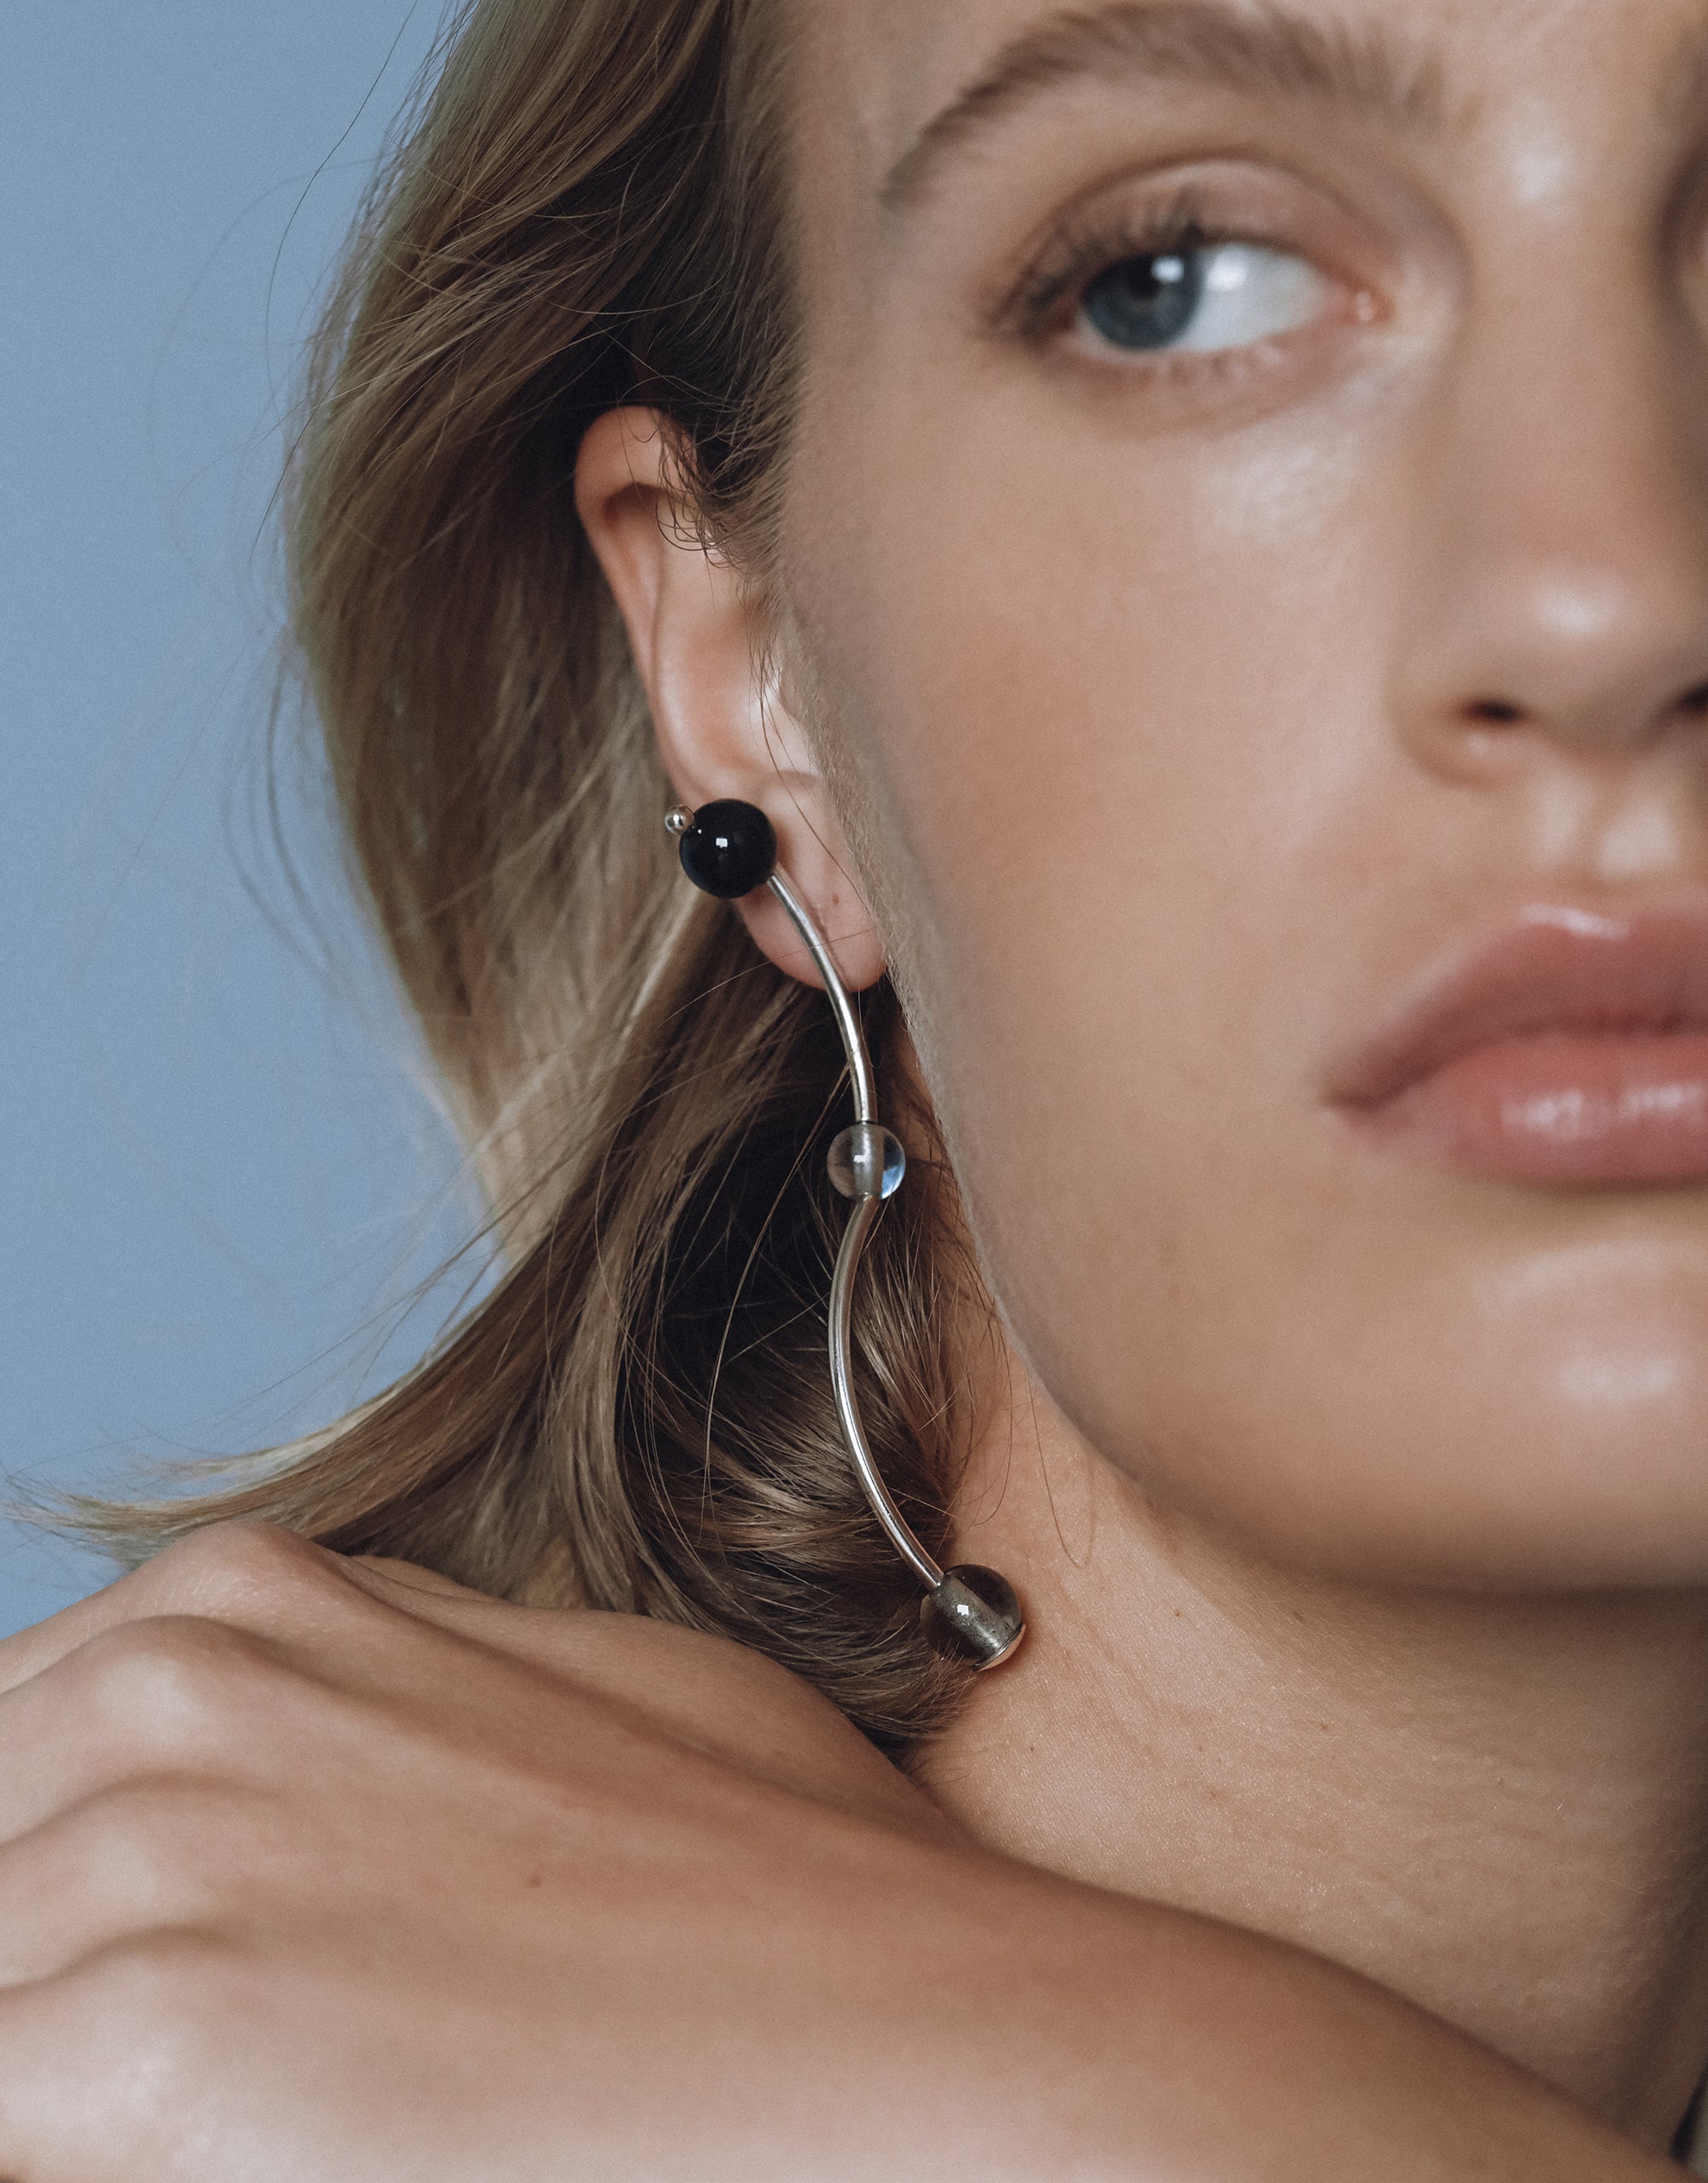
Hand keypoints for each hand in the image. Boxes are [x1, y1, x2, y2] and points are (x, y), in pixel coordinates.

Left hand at [0, 1524, 1672, 2179]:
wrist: (926, 2046)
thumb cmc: (771, 1902)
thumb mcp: (544, 1719)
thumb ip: (349, 1723)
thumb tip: (215, 1824)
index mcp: (233, 1608)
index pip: (4, 1790)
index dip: (59, 1928)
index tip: (126, 2019)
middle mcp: (160, 1698)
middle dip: (57, 2011)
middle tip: (201, 2088)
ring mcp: (146, 1860)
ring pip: (1, 2015)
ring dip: (74, 2093)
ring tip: (297, 2113)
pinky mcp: (146, 2054)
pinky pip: (19, 2119)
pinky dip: (105, 2150)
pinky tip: (269, 2158)